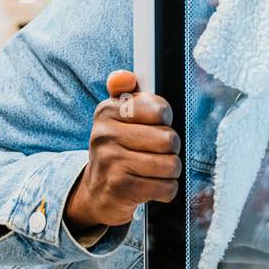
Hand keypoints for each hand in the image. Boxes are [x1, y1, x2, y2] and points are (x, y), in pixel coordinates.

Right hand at [64, 70, 181, 233]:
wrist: (97, 192)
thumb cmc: (117, 150)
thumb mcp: (117, 118)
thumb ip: (126, 92)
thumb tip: (124, 76)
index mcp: (107, 111)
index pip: (159, 109)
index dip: (166, 120)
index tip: (157, 125)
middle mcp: (105, 134)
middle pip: (169, 139)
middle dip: (170, 150)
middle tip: (155, 153)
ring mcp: (111, 161)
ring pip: (171, 164)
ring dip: (170, 172)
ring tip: (154, 170)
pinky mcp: (121, 188)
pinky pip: (167, 187)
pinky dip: (166, 190)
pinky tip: (151, 186)